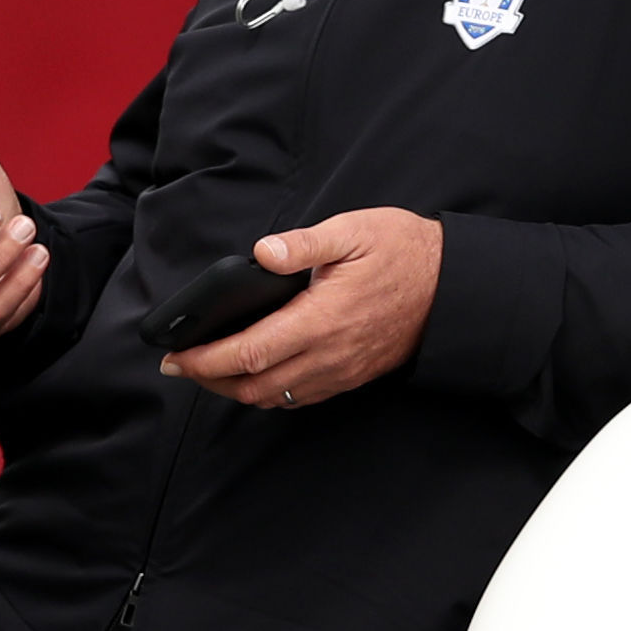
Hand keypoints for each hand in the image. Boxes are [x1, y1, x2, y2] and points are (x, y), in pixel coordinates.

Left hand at [158, 207, 443, 408]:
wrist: (454, 287)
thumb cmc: (404, 253)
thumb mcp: (352, 231)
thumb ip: (302, 245)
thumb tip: (260, 253)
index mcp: (321, 320)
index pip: (248, 353)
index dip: (205, 360)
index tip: (176, 357)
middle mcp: (328, 356)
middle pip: (252, 387)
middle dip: (209, 380)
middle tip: (180, 366)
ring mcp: (340, 371)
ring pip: (275, 399)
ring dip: (236, 390)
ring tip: (210, 370)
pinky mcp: (351, 377)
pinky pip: (300, 398)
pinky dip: (268, 393)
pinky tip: (255, 374)